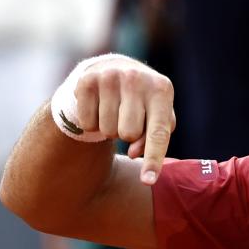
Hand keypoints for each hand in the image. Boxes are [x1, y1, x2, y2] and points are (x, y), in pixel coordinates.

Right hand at [73, 55, 175, 183]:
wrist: (114, 68)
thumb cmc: (143, 102)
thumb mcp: (157, 115)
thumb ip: (153, 138)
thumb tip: (132, 154)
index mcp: (161, 90)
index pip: (158, 133)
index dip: (153, 159)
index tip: (148, 181)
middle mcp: (136, 80)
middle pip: (128, 134)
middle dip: (127, 135)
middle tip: (127, 118)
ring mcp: (110, 78)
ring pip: (107, 130)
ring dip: (110, 129)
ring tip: (114, 111)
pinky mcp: (87, 81)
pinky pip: (88, 123)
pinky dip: (93, 123)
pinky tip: (98, 107)